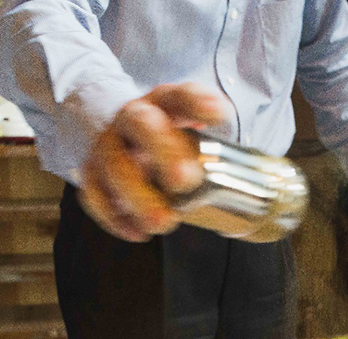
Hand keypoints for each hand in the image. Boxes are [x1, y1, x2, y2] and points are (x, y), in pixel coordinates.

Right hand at [79, 83, 226, 241]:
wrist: (112, 128)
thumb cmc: (163, 135)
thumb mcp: (186, 129)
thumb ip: (212, 146)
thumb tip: (256, 182)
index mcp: (162, 103)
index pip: (179, 95)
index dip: (198, 102)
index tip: (220, 114)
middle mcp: (131, 117)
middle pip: (141, 125)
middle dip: (162, 151)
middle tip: (185, 181)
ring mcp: (108, 143)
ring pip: (114, 164)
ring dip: (138, 195)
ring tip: (165, 222)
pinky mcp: (91, 171)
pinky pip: (94, 193)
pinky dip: (114, 216)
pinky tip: (138, 233)